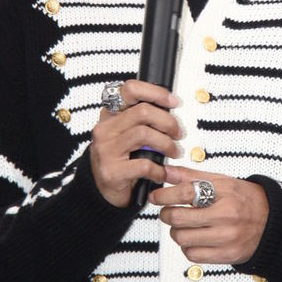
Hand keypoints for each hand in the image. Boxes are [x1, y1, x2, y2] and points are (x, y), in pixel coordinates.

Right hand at [89, 79, 181, 207]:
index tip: (173, 102)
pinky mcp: (112, 172)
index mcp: (110, 115)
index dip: (156, 92)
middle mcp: (105, 129)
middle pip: (143, 111)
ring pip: (144, 134)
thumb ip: (143, 120)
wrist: (103, 191)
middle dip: (168, 122)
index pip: (130, 90)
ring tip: (174, 152)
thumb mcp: (128, 134)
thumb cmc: (121, 160)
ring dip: (167, 144)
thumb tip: (171, 108)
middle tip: (178, 133)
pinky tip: (162, 173)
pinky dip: (159, 170)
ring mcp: (106, 150)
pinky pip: (144, 165)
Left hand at [150, 165, 268, 264]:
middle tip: (167, 212)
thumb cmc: (246, 199)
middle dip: (166, 214)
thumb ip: (192, 176)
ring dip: (176, 232)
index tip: (156, 197)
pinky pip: (193, 255)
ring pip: (182, 238)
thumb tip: (165, 171)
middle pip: (178, 218)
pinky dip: (188, 247)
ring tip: (183, 225)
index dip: (164, 195)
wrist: (273, 222)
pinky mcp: (227, 255)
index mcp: (224, 192)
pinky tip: (195, 238)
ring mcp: (227, 237)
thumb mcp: (222, 181)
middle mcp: (226, 215)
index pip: (185, 193)